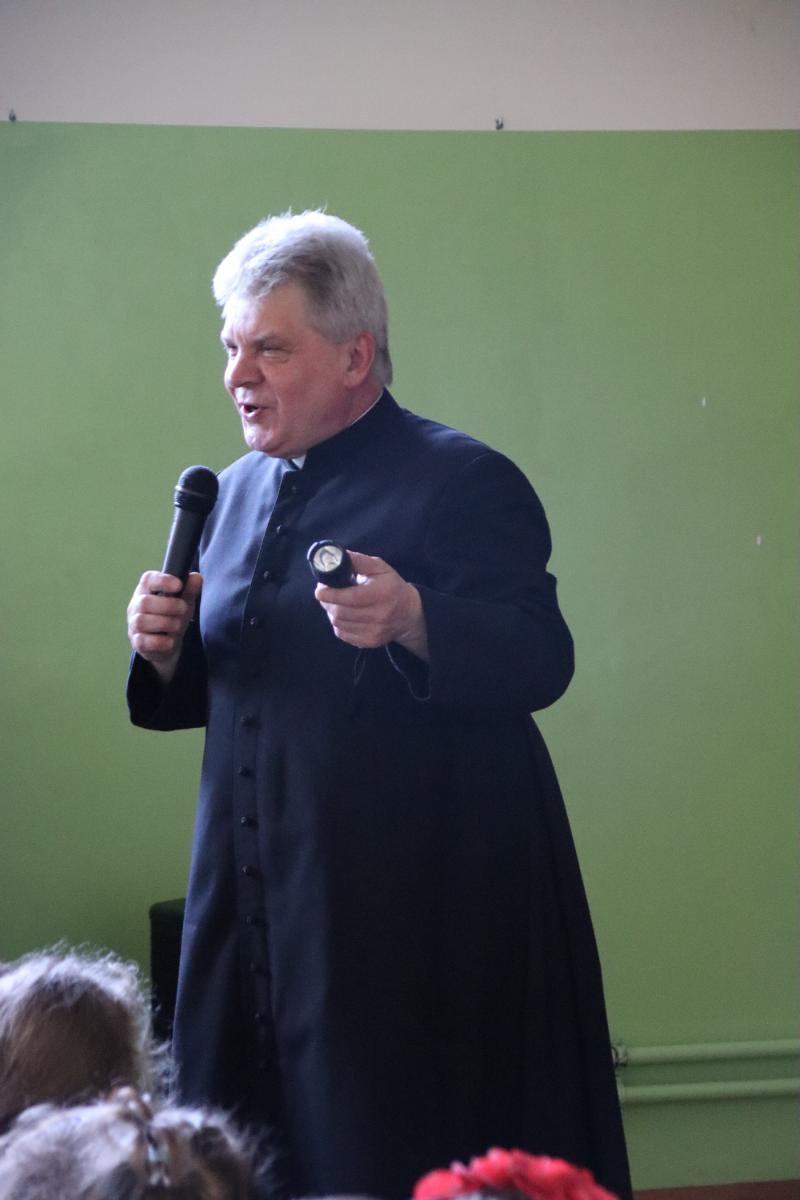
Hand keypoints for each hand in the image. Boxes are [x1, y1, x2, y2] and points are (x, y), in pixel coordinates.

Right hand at [126, 571, 202, 683]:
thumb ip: (189, 590)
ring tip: (178, 625)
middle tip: (183, 608)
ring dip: (165, 623)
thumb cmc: (172, 615)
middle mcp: (136, 606)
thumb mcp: (183, 601)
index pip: (148, 580)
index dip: (162, 581)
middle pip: (144, 602)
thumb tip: (197, 577)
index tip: (178, 585)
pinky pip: (143, 641)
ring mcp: (135, 625)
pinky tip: (170, 640)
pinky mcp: (138, 642)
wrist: (166, 643)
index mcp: (147, 590)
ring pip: (142, 621)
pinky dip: (160, 642)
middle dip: (168, 605)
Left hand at [314, 551, 428, 660]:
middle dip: (327, 602)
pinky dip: (338, 623)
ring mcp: (374, 632)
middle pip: (341, 612)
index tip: (320, 590)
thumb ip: (358, 561)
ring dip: (331, 612)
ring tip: (335, 602)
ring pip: (339, 624)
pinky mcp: (369, 642)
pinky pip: (343, 634)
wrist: (408, 613)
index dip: (332, 594)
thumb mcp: (380, 568)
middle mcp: (379, 615)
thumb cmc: (391, 587)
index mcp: (382, 594)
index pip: (352, 598)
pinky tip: (344, 614)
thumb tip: (336, 557)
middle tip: (324, 593)